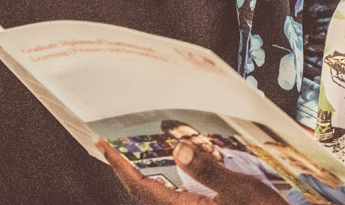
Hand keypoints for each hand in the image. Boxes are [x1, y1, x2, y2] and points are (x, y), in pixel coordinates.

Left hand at [97, 139, 288, 204]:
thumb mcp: (242, 191)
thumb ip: (209, 171)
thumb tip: (179, 149)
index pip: (141, 186)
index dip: (119, 165)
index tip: (102, 145)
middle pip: (145, 194)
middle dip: (128, 171)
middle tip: (113, 147)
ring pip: (159, 199)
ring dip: (147, 179)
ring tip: (137, 157)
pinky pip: (174, 202)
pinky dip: (166, 186)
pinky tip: (174, 175)